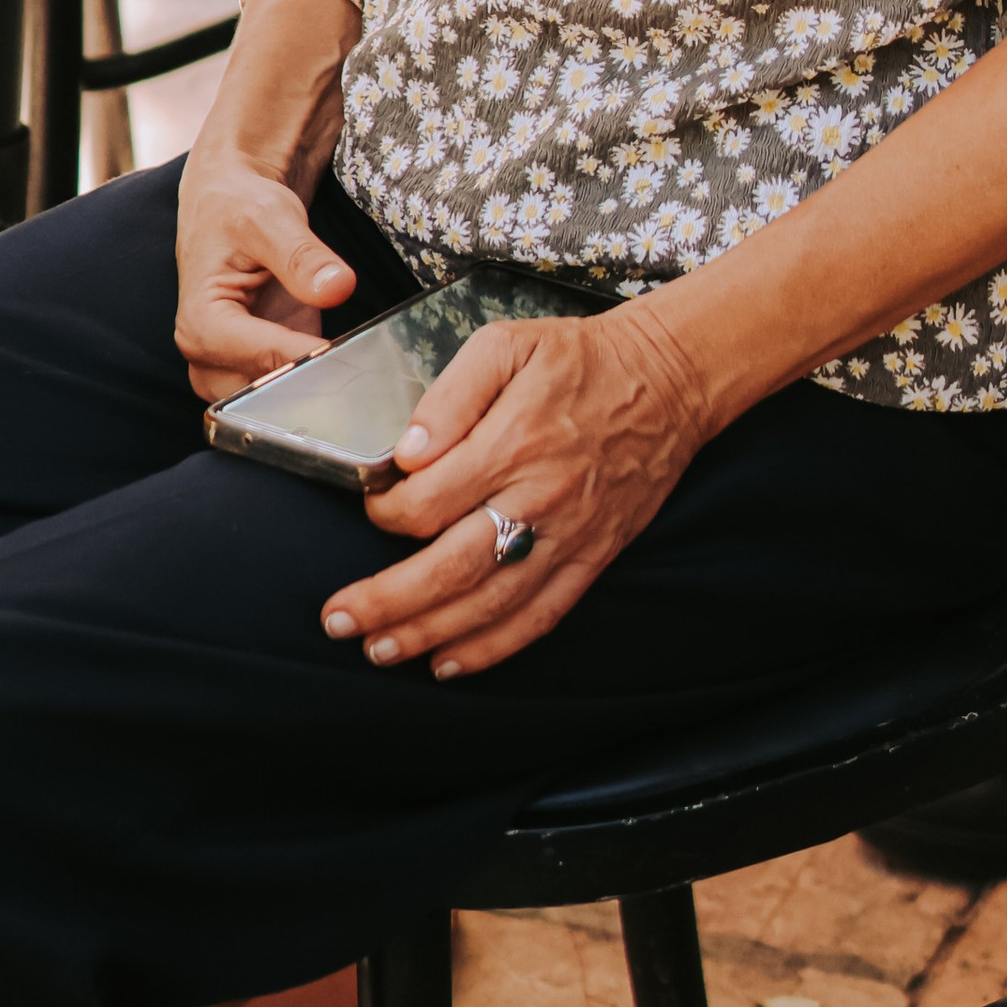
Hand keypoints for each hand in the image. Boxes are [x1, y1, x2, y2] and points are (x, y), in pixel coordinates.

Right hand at [174, 148, 360, 405]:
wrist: (233, 198)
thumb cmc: (241, 204)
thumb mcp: (271, 218)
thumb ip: (302, 256)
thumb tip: (339, 287)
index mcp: (201, 321)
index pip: (252, 357)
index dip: (296, 360)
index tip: (338, 357)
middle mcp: (209, 354)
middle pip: (254, 397)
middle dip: (301, 393)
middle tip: (353, 381)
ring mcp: (234, 363)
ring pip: (269, 405)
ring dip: (309, 397)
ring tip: (355, 384)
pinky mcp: (263, 362)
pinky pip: (286, 390)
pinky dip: (315, 388)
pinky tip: (351, 379)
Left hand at [321, 297, 710, 678]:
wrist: (669, 380)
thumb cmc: (580, 358)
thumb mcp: (510, 344)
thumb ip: (451, 394)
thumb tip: (408, 452)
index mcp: (513, 441)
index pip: (430, 501)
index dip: (387, 514)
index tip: (372, 510)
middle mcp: (540, 498)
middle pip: (450, 568)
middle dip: (387, 601)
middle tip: (337, 619)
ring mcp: (569, 536)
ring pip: (489, 604)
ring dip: (428, 634)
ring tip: (379, 650)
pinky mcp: (593, 557)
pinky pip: (539, 616)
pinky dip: (492, 648)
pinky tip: (449, 663)